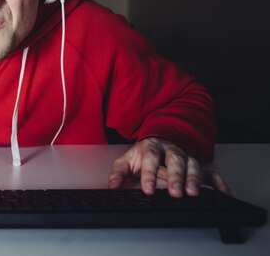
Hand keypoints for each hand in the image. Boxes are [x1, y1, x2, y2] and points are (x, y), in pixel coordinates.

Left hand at [108, 137, 229, 196]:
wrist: (157, 141)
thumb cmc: (141, 156)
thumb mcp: (126, 161)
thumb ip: (118, 173)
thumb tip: (112, 186)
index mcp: (150, 148)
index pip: (150, 159)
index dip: (149, 174)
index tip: (148, 189)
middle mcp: (169, 151)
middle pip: (174, 160)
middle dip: (175, 177)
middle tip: (175, 192)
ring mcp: (184, 157)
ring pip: (192, 164)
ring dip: (193, 178)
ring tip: (193, 193)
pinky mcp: (196, 166)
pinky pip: (210, 173)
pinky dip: (218, 183)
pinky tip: (223, 193)